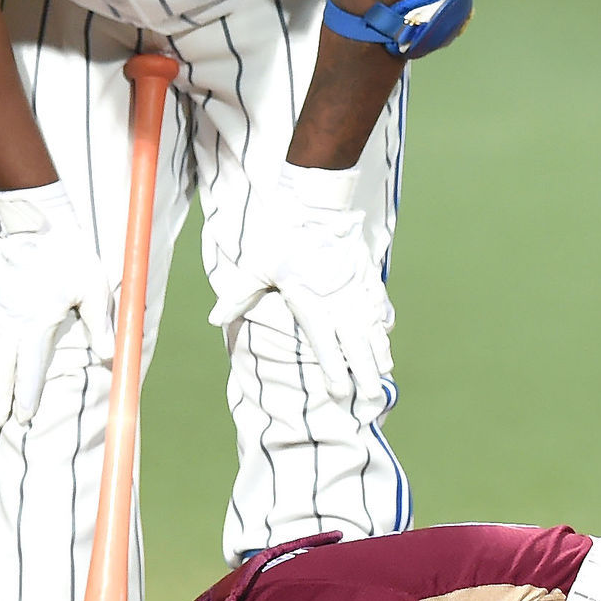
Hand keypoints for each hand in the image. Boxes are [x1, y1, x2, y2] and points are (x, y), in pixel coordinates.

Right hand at [0, 182, 114, 426]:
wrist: (36, 220)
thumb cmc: (69, 253)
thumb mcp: (93, 288)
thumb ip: (101, 324)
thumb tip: (112, 357)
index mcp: (37, 323)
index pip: (31, 368)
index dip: (27, 395)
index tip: (24, 417)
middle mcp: (13, 320)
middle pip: (5, 366)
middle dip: (2, 395)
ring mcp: (0, 306)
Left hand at [208, 163, 393, 406]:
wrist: (317, 203)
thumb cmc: (282, 236)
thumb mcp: (255, 266)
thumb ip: (238, 295)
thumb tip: (214, 319)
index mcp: (312, 304)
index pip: (325, 346)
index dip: (333, 371)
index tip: (339, 392)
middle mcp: (339, 302)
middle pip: (356, 345)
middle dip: (365, 373)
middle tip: (371, 397)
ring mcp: (356, 289)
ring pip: (372, 328)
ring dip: (378, 351)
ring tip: (383, 372)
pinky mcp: (367, 274)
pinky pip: (378, 303)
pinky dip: (383, 320)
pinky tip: (385, 332)